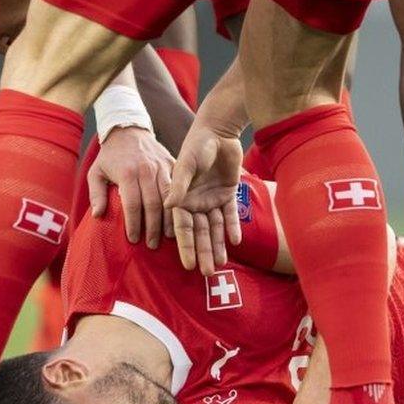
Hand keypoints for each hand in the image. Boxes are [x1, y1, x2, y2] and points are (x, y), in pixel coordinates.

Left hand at [88, 126, 174, 248]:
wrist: (128, 130)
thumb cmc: (110, 156)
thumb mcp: (96, 172)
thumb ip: (96, 194)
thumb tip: (98, 215)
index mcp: (127, 173)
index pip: (132, 205)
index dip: (133, 224)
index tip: (133, 239)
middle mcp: (146, 170)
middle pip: (153, 205)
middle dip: (153, 228)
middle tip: (152, 244)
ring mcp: (161, 167)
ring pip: (168, 198)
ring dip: (168, 220)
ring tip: (167, 237)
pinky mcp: (172, 164)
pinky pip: (177, 187)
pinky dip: (178, 204)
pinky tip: (178, 218)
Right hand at [164, 122, 242, 274]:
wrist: (218, 129)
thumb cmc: (197, 144)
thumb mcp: (186, 164)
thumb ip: (178, 185)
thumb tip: (168, 206)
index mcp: (182, 198)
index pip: (182, 228)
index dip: (185, 247)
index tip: (188, 265)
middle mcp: (196, 202)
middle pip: (199, 232)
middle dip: (203, 252)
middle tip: (207, 274)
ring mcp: (212, 199)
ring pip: (215, 227)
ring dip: (217, 245)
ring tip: (221, 265)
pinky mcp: (228, 193)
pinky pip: (230, 214)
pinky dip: (232, 227)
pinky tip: (235, 242)